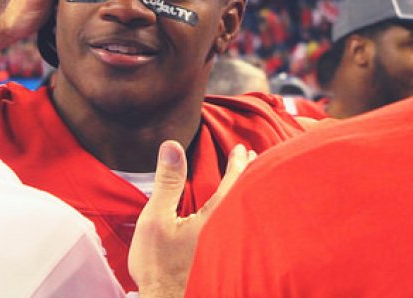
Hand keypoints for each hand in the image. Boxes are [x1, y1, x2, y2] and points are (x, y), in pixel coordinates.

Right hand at [129, 141, 256, 297]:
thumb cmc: (159, 266)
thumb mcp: (156, 218)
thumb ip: (166, 182)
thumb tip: (172, 146)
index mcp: (216, 219)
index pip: (234, 182)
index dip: (238, 163)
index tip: (242, 149)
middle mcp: (228, 233)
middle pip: (246, 197)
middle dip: (251, 176)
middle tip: (256, 159)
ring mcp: (229, 248)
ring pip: (244, 214)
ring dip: (246, 193)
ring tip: (249, 182)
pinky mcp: (224, 260)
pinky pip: (239, 228)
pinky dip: (240, 212)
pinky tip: (234, 214)